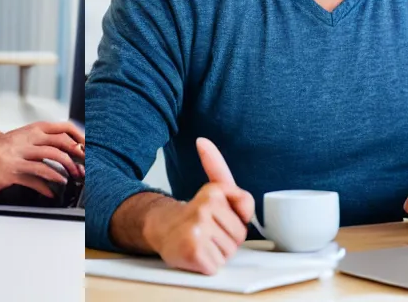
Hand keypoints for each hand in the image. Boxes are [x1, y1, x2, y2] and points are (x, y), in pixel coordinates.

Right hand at [0, 120, 83, 200]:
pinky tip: (54, 191)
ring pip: (50, 156)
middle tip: (85, 165)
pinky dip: (49, 184)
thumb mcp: (5, 148)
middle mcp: (20, 139)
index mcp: (21, 132)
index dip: (75, 135)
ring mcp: (14, 154)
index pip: (56, 126)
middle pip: (58, 140)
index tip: (85, 146)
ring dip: (66, 169)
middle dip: (76, 153)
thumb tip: (45, 158)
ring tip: (74, 179)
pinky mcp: (8, 171)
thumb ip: (24, 148)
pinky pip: (35, 176)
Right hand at [146, 138, 254, 275]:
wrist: (162, 228)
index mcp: (213, 190)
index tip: (219, 213)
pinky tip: (195, 254)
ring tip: (201, 241)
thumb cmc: (195, 214)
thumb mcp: (215, 194)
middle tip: (209, 232)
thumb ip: (231, 185)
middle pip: (240, 234)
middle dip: (228, 238)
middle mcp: (204, 206)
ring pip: (229, 251)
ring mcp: (198, 228)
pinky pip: (217, 265)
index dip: (238, 216)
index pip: (245, 205)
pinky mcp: (193, 250)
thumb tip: (203, 142)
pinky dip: (207, 265)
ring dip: (217, 252)